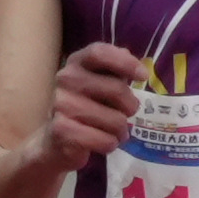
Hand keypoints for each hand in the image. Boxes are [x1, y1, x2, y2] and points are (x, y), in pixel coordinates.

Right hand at [44, 43, 148, 168]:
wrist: (55, 141)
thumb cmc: (86, 107)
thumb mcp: (100, 84)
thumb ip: (116, 71)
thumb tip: (134, 64)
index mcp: (76, 63)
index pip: (99, 53)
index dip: (125, 62)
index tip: (143, 76)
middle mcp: (65, 79)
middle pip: (116, 89)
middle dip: (131, 106)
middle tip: (128, 114)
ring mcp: (61, 104)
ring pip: (115, 120)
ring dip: (121, 130)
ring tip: (114, 132)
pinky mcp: (62, 130)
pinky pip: (105, 140)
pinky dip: (111, 144)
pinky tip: (103, 143)